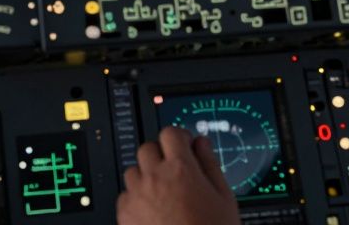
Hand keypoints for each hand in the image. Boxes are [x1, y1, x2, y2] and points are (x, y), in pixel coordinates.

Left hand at [117, 127, 240, 224]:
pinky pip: (124, 195)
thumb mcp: (224, 197)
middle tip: (173, 172)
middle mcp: (155, 178)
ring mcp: (137, 195)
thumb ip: (210, 164)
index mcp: (181, 169)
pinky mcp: (124, 214)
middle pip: (148, 149)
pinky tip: (152, 212)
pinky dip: (135, 199)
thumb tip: (200, 143)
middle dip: (160, 156)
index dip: (178, 139)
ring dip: (145, 177)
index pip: (170, 133)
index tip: (183, 147)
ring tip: (163, 195)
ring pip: (133, 171)